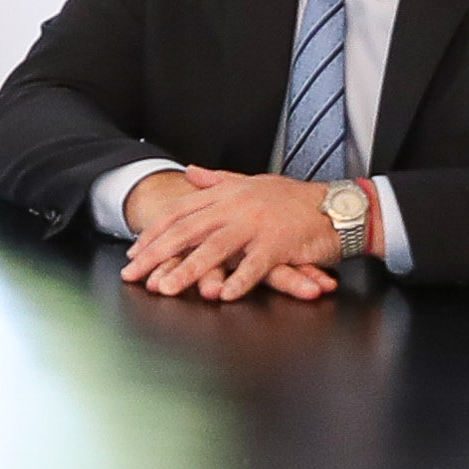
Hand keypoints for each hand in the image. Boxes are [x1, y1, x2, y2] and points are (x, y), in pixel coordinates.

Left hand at [118, 169, 347, 302]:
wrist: (335, 206)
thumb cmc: (293, 199)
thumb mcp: (251, 183)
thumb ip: (217, 180)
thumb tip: (189, 171)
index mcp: (227, 194)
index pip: (180, 212)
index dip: (154, 233)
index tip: (134, 252)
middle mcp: (237, 207)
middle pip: (188, 231)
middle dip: (157, 254)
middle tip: (133, 275)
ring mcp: (257, 225)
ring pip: (214, 249)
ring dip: (188, 271)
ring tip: (166, 289)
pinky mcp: (279, 244)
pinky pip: (255, 266)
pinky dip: (238, 281)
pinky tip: (222, 296)